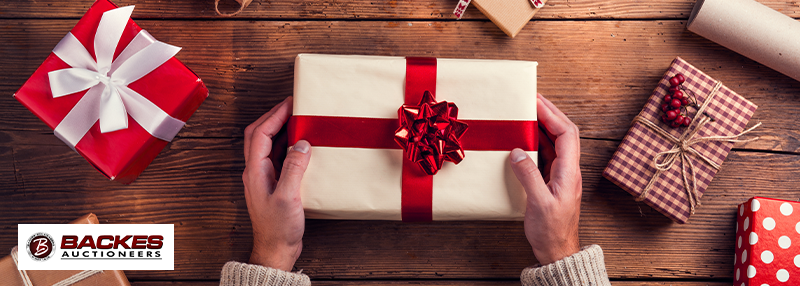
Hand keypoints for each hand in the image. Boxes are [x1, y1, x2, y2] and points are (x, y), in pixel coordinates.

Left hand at [243, 96, 310, 270]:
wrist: (275, 249)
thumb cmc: (278, 228)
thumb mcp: (288, 197)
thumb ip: (294, 168)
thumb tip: (301, 144)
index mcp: (255, 171)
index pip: (260, 134)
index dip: (274, 115)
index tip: (289, 104)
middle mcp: (256, 171)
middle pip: (258, 135)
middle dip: (273, 117)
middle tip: (290, 106)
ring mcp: (263, 178)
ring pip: (266, 145)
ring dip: (278, 129)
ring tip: (295, 120)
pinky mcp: (272, 184)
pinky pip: (275, 157)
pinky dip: (285, 145)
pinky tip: (299, 145)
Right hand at [510, 93, 581, 265]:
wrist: (557, 251)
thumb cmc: (551, 231)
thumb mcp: (538, 203)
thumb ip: (528, 176)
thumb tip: (517, 152)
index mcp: (569, 172)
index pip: (566, 133)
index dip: (552, 114)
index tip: (536, 101)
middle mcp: (569, 170)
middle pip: (564, 132)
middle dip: (549, 113)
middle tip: (531, 99)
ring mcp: (562, 175)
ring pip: (556, 142)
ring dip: (543, 125)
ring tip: (526, 113)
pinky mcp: (552, 181)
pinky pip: (547, 154)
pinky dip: (537, 141)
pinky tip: (524, 139)